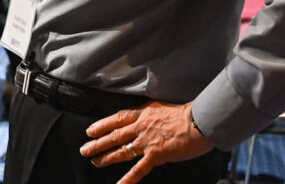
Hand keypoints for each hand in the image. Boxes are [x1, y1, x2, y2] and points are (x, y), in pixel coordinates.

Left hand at [80, 102, 212, 183]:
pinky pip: (138, 169)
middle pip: (114, 135)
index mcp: (144, 113)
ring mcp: (147, 142)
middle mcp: (141, 127)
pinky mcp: (156, 155)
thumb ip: (151, 114)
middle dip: (98, 143)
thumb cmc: (187, 114)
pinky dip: (128, 178)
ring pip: (121, 150)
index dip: (102, 125)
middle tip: (85, 149)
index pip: (118, 118)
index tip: (90, 130)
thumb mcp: (163, 108)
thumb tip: (144, 118)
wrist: (199, 121)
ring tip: (95, 162)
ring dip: (106, 157)